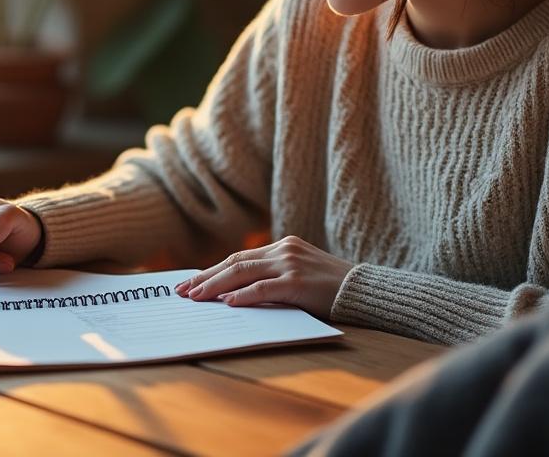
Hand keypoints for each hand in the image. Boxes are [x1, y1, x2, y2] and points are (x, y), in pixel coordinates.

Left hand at [173, 235, 353, 316]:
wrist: (365, 291)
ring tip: (195, 297)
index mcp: (282, 246)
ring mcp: (290, 264)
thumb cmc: (330, 289)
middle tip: (182, 291)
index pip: (239, 257)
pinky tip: (227, 303)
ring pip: (243, 273)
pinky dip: (243, 295)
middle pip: (234, 262)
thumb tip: (234, 294)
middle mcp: (283, 250)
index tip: (191, 282)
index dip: (212, 270)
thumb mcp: (299, 276)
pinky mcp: (298, 282)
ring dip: (215, 286)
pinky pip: (264, 288)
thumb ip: (272, 277)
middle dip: (205, 277)